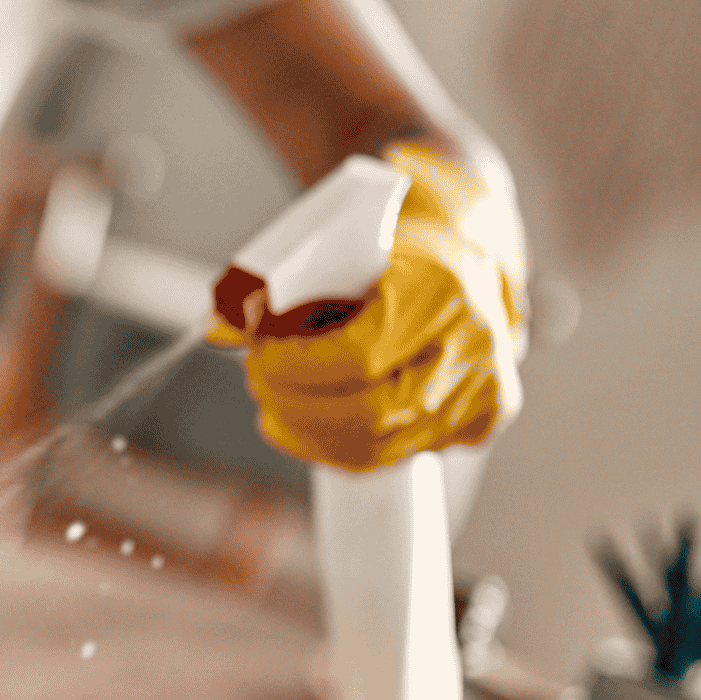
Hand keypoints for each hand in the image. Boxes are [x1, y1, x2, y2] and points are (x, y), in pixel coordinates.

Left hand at [210, 142, 525, 470]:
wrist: (470, 249)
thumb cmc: (396, 244)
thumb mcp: (339, 245)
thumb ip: (278, 288)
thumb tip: (216, 328)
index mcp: (444, 289)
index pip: (359, 357)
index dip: (296, 368)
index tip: (257, 356)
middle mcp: (476, 345)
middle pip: (371, 413)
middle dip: (296, 405)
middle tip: (258, 382)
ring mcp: (484, 390)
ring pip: (381, 445)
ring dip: (310, 433)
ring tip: (273, 404)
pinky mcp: (480, 420)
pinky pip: (398, 455)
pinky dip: (339, 448)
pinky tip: (303, 428)